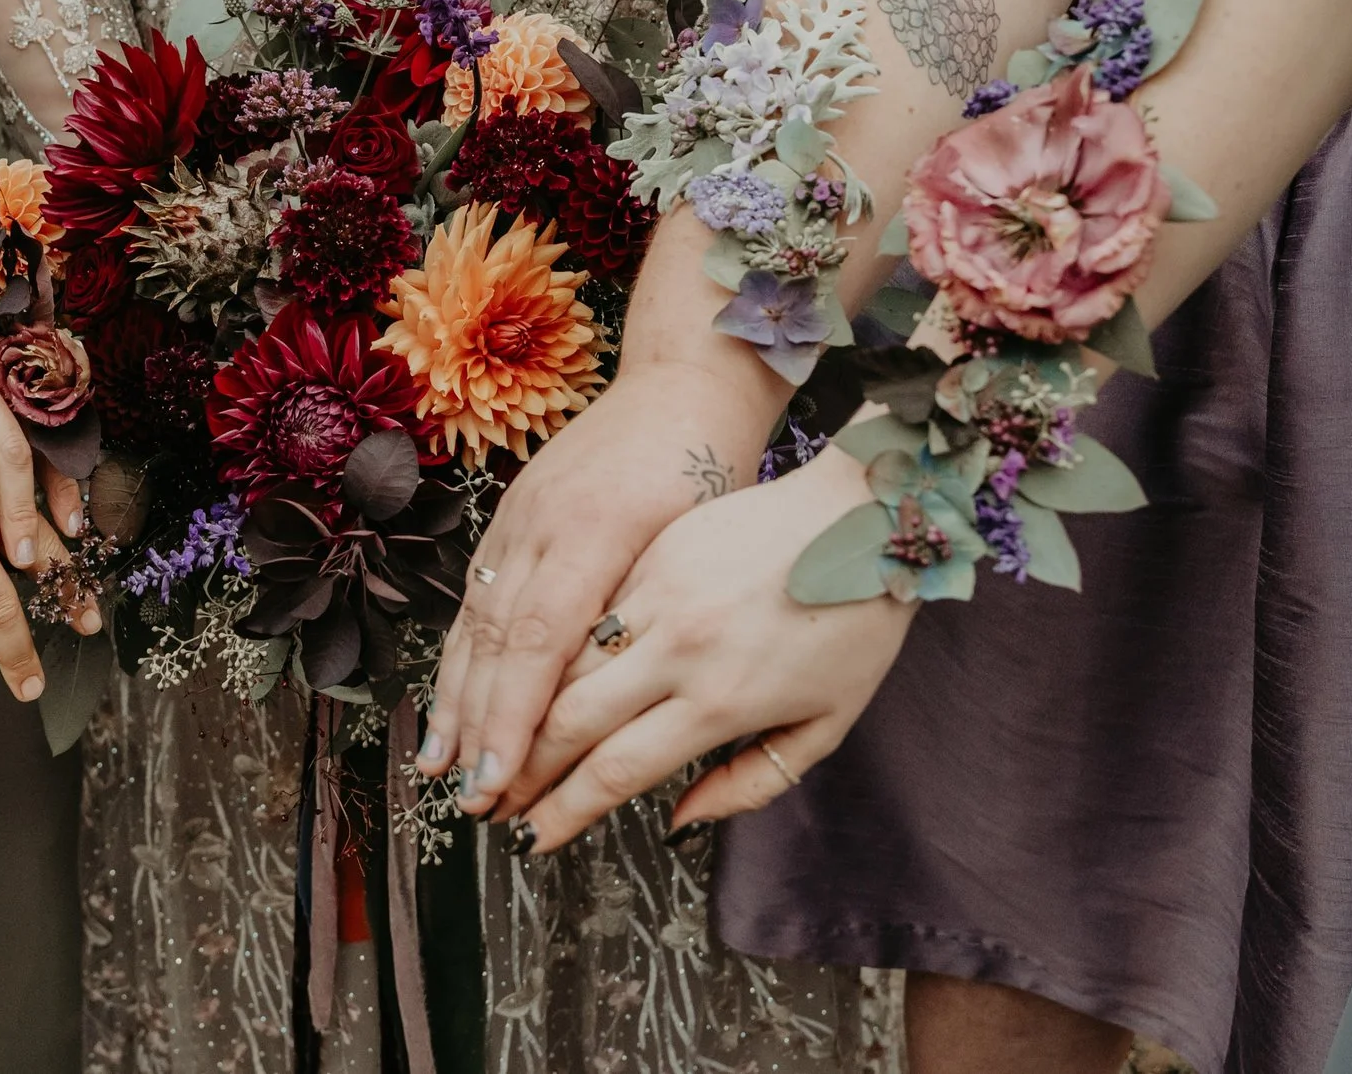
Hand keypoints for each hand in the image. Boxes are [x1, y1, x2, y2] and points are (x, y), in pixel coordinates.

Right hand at [417, 358, 778, 814]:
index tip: (502, 782)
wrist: (684, 381)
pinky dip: (461, 656)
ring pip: (476, 620)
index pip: (540, 643)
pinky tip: (451, 701)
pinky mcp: (512, 515)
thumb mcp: (719, 551)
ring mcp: (520, 517)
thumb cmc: (723, 469)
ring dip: (456, 699)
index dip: (514, 719)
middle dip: (479, 729)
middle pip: (497, 642)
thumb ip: (678, 635)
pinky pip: (477, 596)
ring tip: (440, 768)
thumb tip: (650, 721)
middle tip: (472, 803)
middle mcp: (547, 524)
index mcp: (605, 533)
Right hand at [505, 442, 914, 850]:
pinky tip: (518, 674)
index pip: (619, 769)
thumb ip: (751, 783)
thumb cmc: (857, 622)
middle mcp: (678, 648)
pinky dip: (546, 647)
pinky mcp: (651, 553)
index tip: (530, 838)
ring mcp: (657, 593)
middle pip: (571, 718)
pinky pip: (584, 608)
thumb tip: (681, 822)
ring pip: (561, 659)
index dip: (564, 810)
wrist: (864, 514)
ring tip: (487, 745)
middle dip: (522, 768)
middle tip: (489, 801)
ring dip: (517, 709)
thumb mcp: (827, 723)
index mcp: (721, 699)